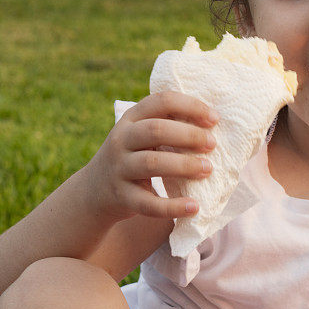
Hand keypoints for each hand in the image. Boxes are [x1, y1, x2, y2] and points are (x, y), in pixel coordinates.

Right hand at [84, 91, 217, 222]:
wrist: (94, 190)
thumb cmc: (132, 157)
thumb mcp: (140, 135)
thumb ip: (167, 125)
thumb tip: (213, 123)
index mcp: (131, 118)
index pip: (162, 101)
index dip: (190, 106)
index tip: (214, 119)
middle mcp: (121, 139)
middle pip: (156, 130)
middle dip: (189, 135)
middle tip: (212, 144)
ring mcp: (119, 168)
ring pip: (152, 163)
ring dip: (184, 165)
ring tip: (208, 169)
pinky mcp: (122, 197)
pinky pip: (148, 203)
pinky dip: (173, 206)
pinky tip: (193, 206)